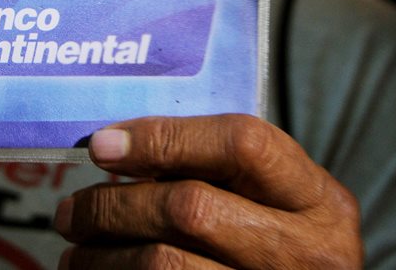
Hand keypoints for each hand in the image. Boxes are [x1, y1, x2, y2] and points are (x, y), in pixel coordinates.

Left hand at [54, 114, 361, 268]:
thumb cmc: (281, 253)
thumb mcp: (278, 207)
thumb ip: (224, 174)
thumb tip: (121, 147)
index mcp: (321, 203)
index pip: (242, 144)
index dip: (165, 137)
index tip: (105, 145)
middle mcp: (308, 254)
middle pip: (191, 207)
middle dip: (115, 204)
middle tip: (74, 210)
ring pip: (165, 264)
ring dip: (104, 255)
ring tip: (79, 249)